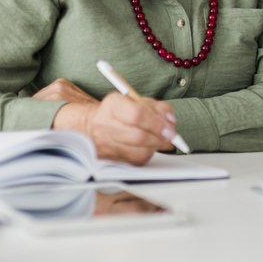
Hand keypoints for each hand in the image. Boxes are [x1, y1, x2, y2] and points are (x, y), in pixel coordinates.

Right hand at [37, 78, 175, 163]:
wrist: (90, 127)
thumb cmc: (121, 112)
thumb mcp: (138, 100)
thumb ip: (158, 108)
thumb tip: (171, 122)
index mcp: (113, 104)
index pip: (137, 114)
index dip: (157, 123)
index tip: (171, 128)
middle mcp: (106, 124)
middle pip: (138, 136)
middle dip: (159, 138)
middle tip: (172, 137)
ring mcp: (106, 144)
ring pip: (138, 151)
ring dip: (155, 147)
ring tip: (160, 140)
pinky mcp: (111, 159)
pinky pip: (135, 161)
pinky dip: (147, 154)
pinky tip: (148, 147)